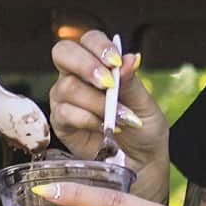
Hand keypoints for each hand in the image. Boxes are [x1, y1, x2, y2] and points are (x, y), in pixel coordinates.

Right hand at [48, 26, 165, 191]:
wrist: (141, 164)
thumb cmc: (144, 132)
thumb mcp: (145, 105)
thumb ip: (132, 82)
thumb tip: (129, 58)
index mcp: (99, 65)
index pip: (88, 40)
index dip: (98, 46)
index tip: (115, 62)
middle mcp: (77, 78)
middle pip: (62, 52)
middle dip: (85, 66)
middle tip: (107, 83)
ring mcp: (65, 100)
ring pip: (67, 87)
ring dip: (96, 102)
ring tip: (116, 118)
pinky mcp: (60, 123)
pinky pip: (65, 113)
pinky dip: (89, 120)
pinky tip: (105, 128)